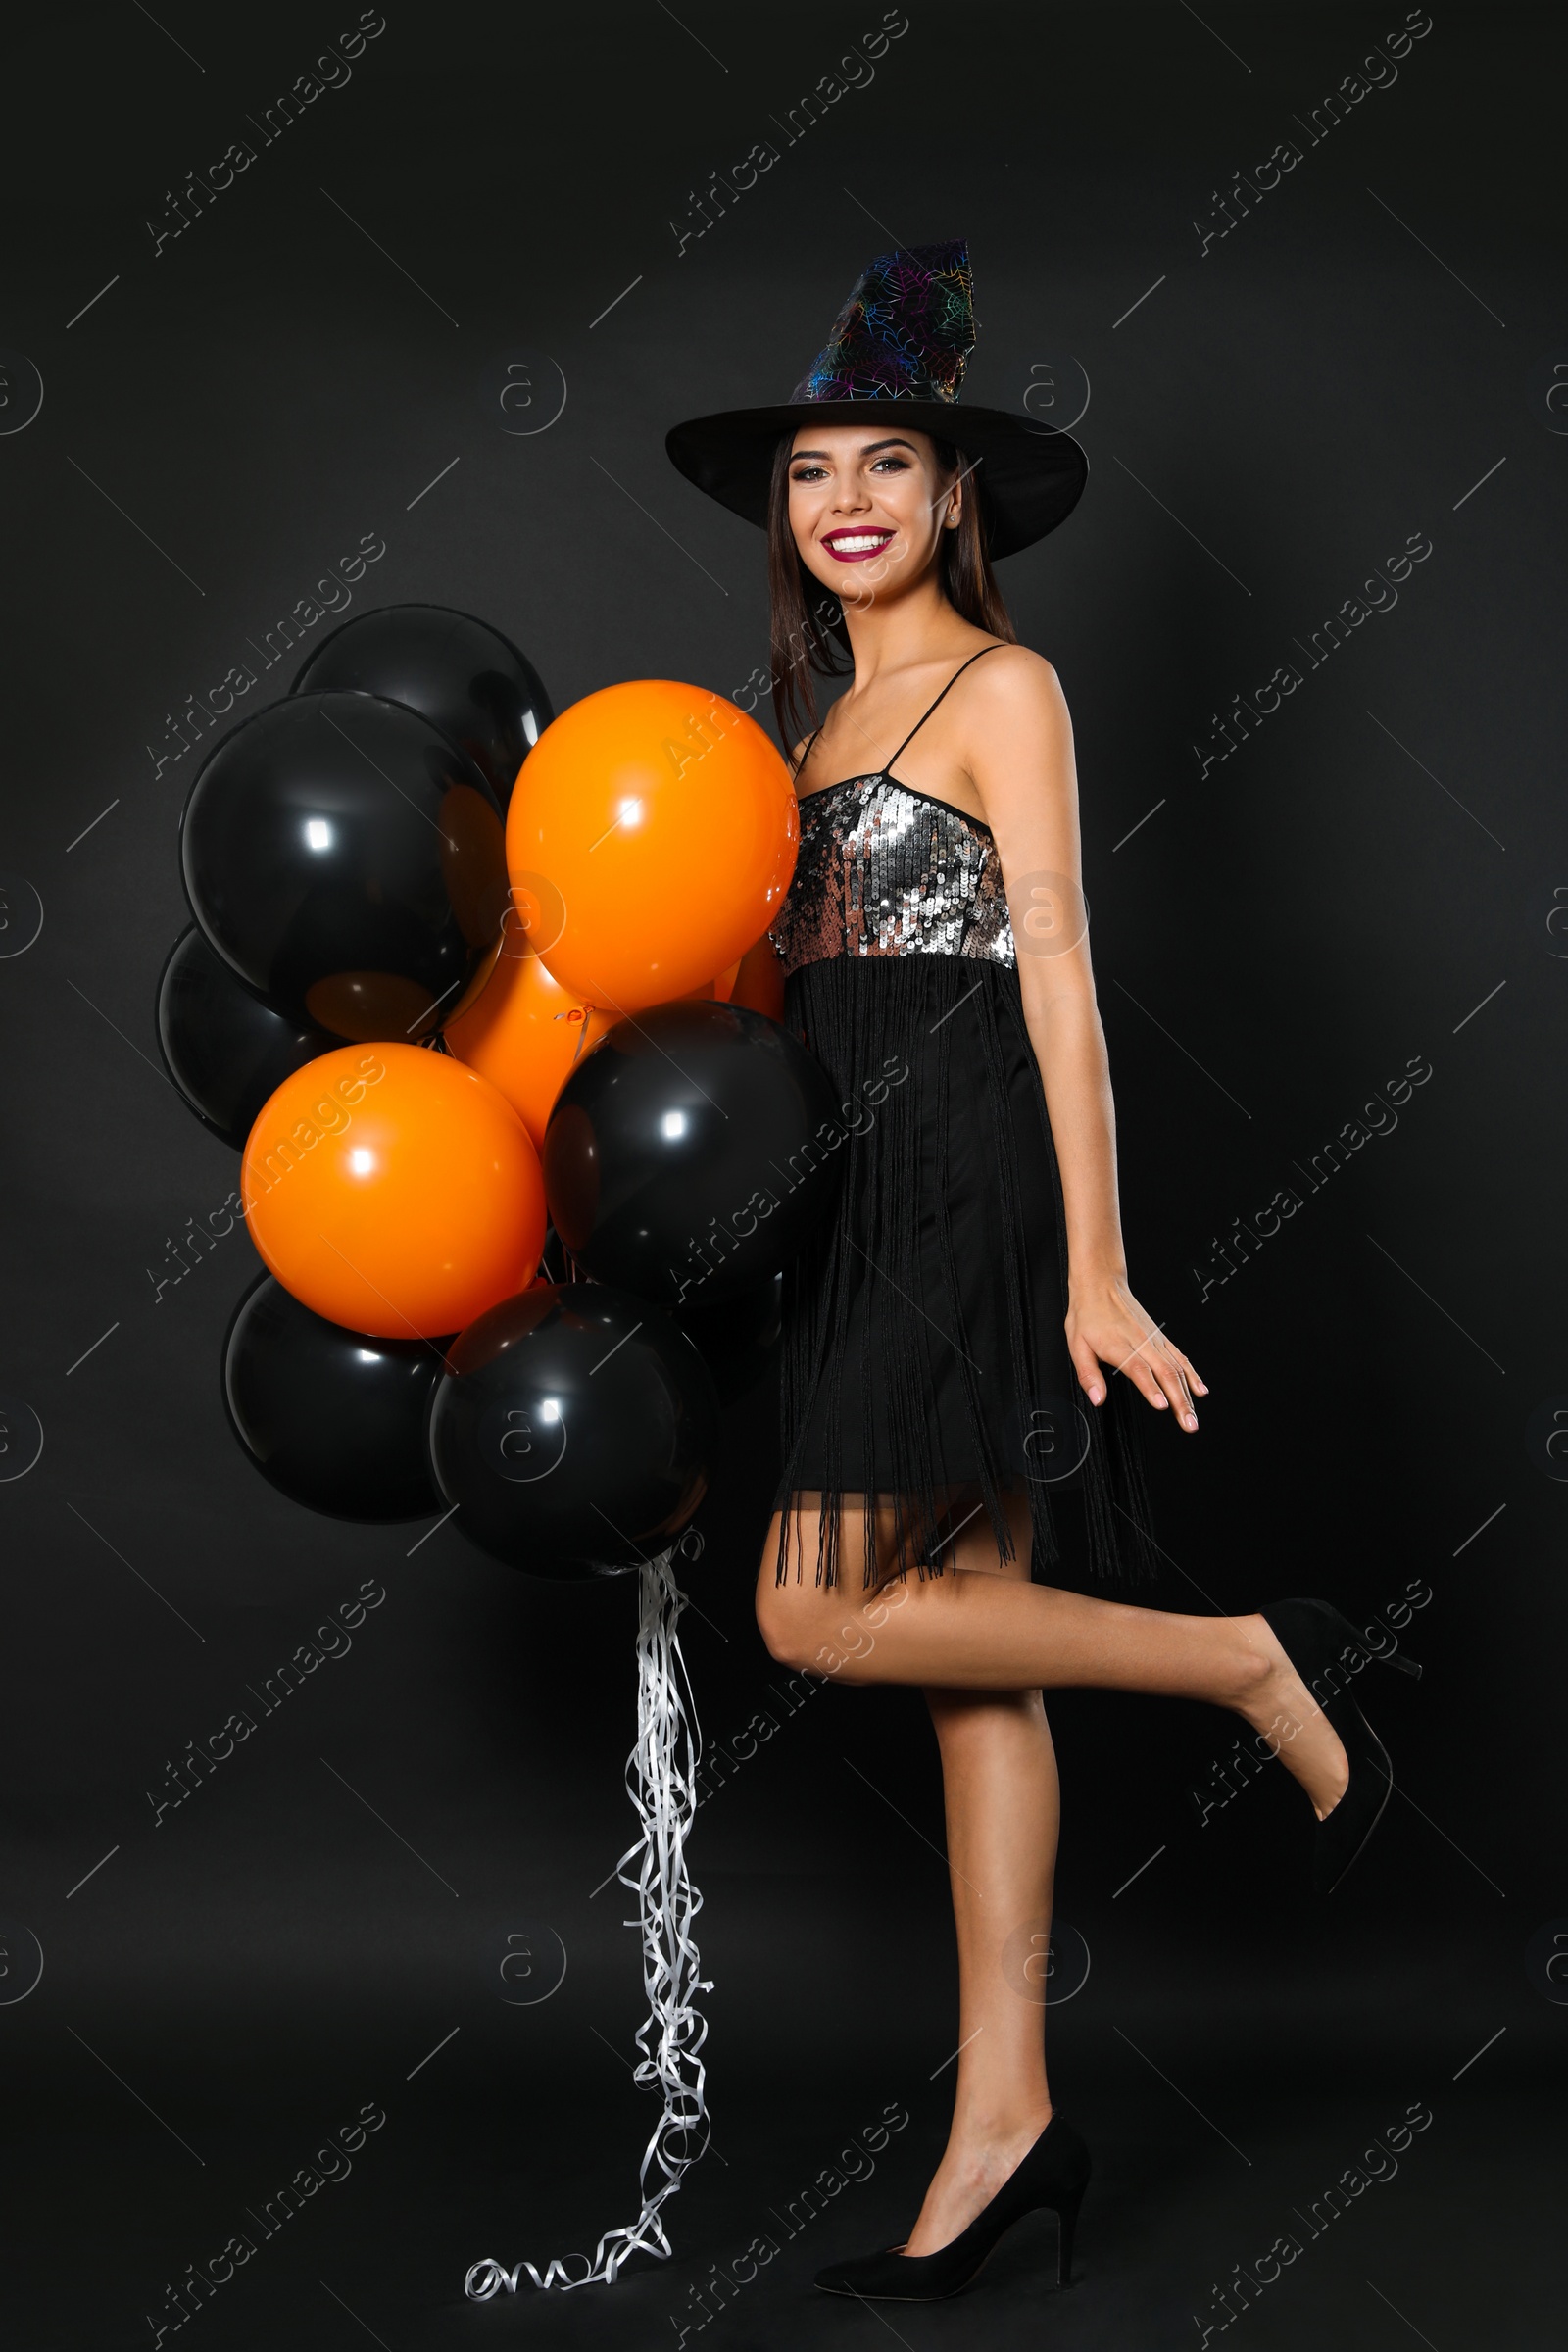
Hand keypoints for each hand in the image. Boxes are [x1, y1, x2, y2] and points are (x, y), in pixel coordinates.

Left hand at [1065, 1273, 1207, 1430]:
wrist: (1102, 1285)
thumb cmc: (1088, 1314)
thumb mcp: (1076, 1344)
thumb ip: (1088, 1374)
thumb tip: (1097, 1398)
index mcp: (1119, 1346)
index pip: (1139, 1370)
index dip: (1152, 1389)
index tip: (1163, 1406)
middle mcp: (1141, 1343)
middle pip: (1165, 1374)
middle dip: (1179, 1402)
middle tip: (1188, 1424)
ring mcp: (1154, 1340)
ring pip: (1177, 1369)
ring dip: (1188, 1395)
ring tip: (1193, 1418)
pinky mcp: (1160, 1338)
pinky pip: (1180, 1358)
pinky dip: (1192, 1375)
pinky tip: (1200, 1390)